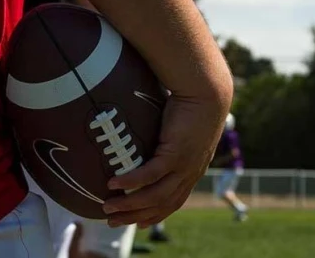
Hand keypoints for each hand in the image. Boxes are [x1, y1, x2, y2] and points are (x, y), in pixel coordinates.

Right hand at [101, 95, 228, 227]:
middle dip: (136, 216)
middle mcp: (190, 172)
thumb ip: (167, 142)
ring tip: (108, 206)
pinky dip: (131, 181)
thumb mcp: (181, 130)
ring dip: (130, 204)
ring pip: (155, 195)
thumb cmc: (193, 104)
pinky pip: (150, 174)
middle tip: (113, 221)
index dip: (157, 214)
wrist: (207, 92)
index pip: (174, 201)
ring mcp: (184, 165)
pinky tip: (114, 183)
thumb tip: (145, 139)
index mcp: (193, 169)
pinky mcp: (175, 153)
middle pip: (162, 205)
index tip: (139, 223)